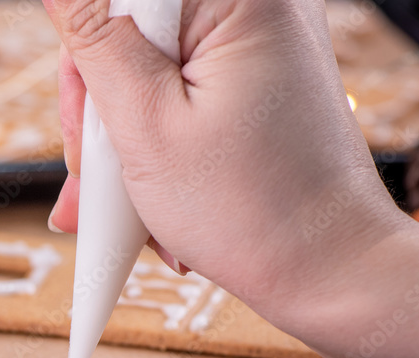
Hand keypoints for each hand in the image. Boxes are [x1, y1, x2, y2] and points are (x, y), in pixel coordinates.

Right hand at [44, 0, 418, 357]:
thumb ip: (96, 43)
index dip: (88, 52)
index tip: (90, 115)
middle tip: (97, 174)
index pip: (122, 2)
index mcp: (238, 1)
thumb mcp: (147, 126)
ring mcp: (263, 43)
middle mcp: (258, 7)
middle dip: (100, 107)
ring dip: (123, 138)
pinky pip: (182, 91)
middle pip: (131, 30)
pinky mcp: (261, 77)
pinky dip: (157, 140)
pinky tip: (150, 193)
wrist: (329, 270)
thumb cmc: (251, 211)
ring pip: (150, 68)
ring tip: (126, 205)